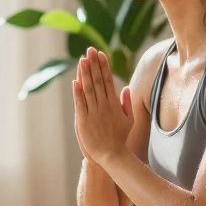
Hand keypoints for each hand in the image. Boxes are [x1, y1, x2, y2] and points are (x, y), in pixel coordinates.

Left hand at [72, 47, 131, 164]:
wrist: (112, 155)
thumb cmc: (120, 138)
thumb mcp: (129, 120)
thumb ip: (127, 103)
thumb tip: (126, 87)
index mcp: (114, 104)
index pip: (108, 80)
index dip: (104, 66)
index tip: (100, 54)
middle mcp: (104, 106)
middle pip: (98, 81)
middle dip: (94, 64)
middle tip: (90, 50)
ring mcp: (93, 112)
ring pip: (89, 89)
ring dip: (85, 74)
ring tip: (82, 59)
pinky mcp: (84, 121)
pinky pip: (80, 103)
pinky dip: (78, 92)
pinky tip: (76, 81)